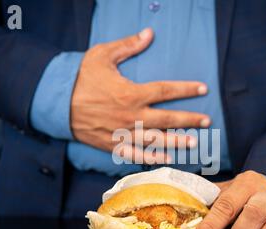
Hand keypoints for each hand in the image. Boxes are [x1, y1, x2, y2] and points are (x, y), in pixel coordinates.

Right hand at [71, 28, 209, 163]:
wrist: (58, 103)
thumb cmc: (81, 78)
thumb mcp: (102, 55)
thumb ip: (128, 46)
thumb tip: (149, 33)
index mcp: (132, 93)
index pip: (166, 90)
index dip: (186, 89)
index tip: (203, 89)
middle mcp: (132, 115)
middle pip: (168, 119)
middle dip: (190, 119)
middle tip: (207, 121)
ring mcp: (124, 132)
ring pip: (156, 139)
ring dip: (177, 142)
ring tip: (195, 143)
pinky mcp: (114, 144)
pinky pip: (136, 153)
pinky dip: (152, 157)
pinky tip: (166, 159)